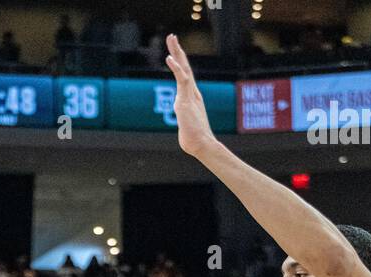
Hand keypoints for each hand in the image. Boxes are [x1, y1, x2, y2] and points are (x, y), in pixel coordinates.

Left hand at [165, 33, 214, 158]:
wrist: (201, 145)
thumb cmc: (194, 141)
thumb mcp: (186, 128)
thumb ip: (184, 123)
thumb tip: (185, 128)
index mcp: (192, 98)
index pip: (185, 76)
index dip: (180, 63)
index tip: (175, 51)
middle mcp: (192, 93)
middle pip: (185, 67)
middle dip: (178, 51)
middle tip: (172, 37)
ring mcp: (189, 95)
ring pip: (183, 68)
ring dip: (177, 52)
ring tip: (171, 38)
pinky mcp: (185, 99)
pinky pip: (181, 79)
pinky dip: (175, 68)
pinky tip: (169, 58)